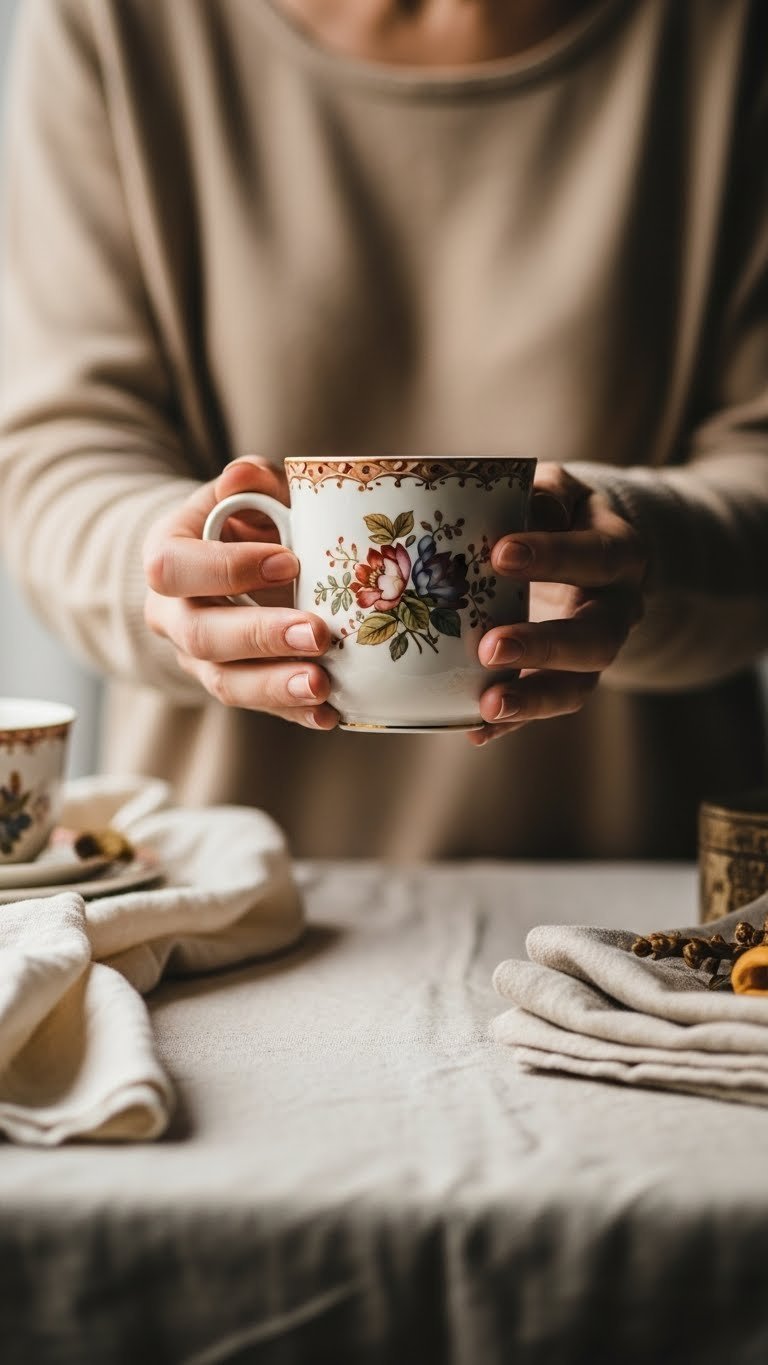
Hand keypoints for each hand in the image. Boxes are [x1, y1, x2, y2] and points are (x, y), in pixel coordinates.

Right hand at [143, 458, 338, 728]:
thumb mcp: (245, 494)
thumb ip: (250, 482)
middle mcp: (173, 615)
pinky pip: (259, 708)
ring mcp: (200, 658)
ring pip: (225, 683)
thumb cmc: (243, 523)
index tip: (289, 561)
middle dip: (261, 637)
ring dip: (276, 687)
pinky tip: (331, 714)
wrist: (226, 568)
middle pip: (202, 636)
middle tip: (318, 633)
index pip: (175, 569)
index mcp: (168, 558)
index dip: (227, 569)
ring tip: (323, 686)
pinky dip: (295, 714)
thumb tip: (247, 473)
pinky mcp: (234, 685)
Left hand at [472, 463, 646, 744]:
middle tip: (490, 647)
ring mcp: (594, 653)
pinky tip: (472, 730)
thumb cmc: (557, 514)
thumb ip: (540, 494)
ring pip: (578, 686)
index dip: (554, 556)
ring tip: (487, 704)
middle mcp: (619, 610)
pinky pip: (541, 709)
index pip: (597, 556)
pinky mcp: (566, 681)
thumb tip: (515, 507)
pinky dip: (510, 725)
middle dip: (544, 645)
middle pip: (596, 638)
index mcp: (621, 554)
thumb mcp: (556, 490)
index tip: (500, 554)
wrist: (583, 553)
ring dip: (532, 698)